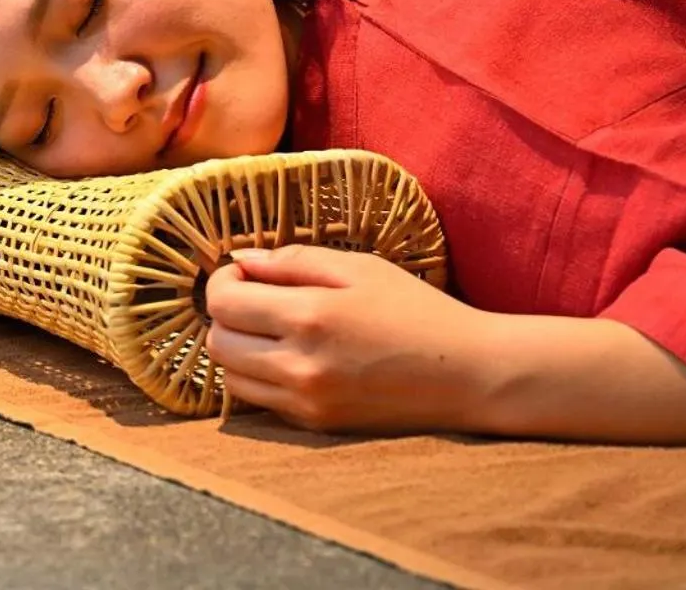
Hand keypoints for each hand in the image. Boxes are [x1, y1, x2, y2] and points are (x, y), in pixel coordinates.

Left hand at [203, 244, 494, 433]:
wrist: (467, 375)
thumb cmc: (417, 311)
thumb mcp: (360, 267)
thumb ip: (294, 260)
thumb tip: (241, 260)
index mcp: (310, 316)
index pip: (223, 302)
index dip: (223, 281)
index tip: (244, 273)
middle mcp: (299, 365)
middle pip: (217, 342)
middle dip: (226, 315)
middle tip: (255, 298)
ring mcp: (306, 401)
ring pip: (231, 376)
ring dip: (238, 348)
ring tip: (271, 329)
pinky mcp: (316, 425)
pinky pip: (261, 400)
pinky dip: (261, 376)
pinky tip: (292, 356)